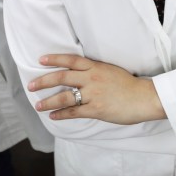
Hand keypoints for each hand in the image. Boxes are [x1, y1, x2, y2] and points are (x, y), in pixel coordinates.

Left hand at [28, 54, 165, 124]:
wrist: (144, 97)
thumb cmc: (129, 84)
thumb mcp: (110, 71)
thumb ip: (94, 71)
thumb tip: (80, 74)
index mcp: (95, 67)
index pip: (71, 60)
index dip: (54, 59)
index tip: (41, 59)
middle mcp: (92, 78)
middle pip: (62, 77)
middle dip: (44, 81)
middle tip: (31, 85)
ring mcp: (93, 94)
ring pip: (64, 97)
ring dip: (48, 101)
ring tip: (38, 105)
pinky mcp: (96, 109)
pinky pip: (74, 112)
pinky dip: (61, 114)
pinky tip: (53, 116)